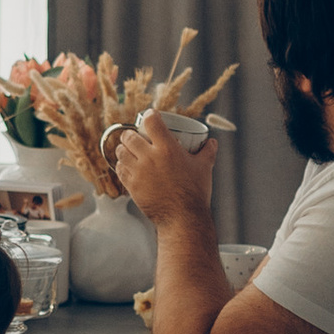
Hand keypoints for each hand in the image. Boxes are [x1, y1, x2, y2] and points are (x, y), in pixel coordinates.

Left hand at [110, 109, 213, 228]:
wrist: (182, 218)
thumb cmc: (195, 193)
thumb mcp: (204, 168)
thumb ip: (207, 152)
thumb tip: (212, 142)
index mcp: (168, 149)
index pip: (151, 122)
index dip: (149, 115)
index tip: (150, 116)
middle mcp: (150, 158)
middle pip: (129, 136)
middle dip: (130, 133)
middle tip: (134, 136)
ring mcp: (139, 172)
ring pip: (121, 152)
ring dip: (123, 148)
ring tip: (127, 150)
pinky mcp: (132, 186)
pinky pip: (120, 170)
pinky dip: (122, 165)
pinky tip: (127, 166)